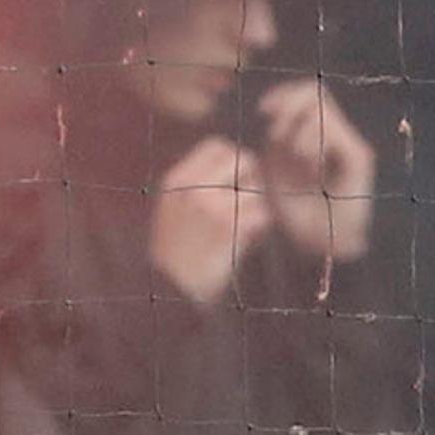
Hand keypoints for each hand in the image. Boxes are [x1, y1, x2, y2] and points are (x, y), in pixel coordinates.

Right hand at [149, 136, 272, 304]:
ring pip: (257, 190)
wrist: (171, 289)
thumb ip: (198, 183)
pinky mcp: (231, 228)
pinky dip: (260, 228)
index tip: (233, 179)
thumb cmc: (175, 250)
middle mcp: (194, 188)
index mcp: (177, 180)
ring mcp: (213, 207)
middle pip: (243, 160)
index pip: (217, 146)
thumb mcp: (173, 208)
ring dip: (255, 208)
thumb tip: (238, 159)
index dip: (231, 159)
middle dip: (249, 178)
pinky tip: (244, 240)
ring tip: (238, 228)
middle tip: (243, 202)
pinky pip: (264, 215)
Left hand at [254, 78, 374, 264]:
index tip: (264, 111)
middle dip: (290, 111)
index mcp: (308, 134)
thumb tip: (268, 109)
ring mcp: (348, 145)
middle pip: (313, 93)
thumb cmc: (287, 214)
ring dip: (303, 131)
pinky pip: (334, 132)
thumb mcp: (270, 170)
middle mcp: (332, 135)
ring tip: (299, 162)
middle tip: (279, 140)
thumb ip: (274, 139)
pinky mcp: (359, 157)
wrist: (316, 248)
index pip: (302, 92)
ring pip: (322, 110)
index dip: (281, 95)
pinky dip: (317, 144)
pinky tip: (311, 169)